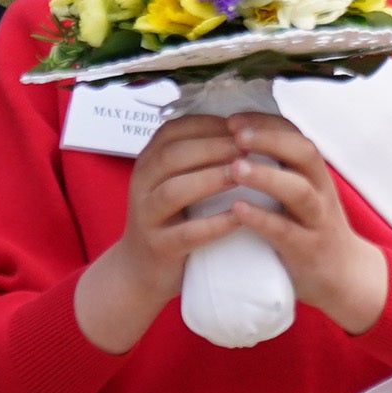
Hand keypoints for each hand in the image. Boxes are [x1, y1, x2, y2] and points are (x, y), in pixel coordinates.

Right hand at [73, 111, 252, 352]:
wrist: (141, 269)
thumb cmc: (173, 215)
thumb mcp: (177, 178)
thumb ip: (198, 153)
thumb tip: (246, 123)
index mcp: (149, 161)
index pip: (175, 130)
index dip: (209, 124)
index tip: (243, 124)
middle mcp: (142, 184)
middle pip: (174, 156)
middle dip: (214, 147)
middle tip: (249, 145)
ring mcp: (146, 217)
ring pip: (175, 191)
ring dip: (211, 178)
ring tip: (243, 173)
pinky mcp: (158, 247)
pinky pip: (186, 233)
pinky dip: (214, 222)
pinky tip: (239, 215)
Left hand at [218, 110, 389, 334]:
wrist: (343, 275)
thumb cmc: (310, 229)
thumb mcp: (300, 192)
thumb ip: (279, 169)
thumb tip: (234, 143)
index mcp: (315, 173)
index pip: (295, 134)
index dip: (266, 123)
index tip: (232, 119)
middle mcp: (321, 190)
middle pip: (303, 153)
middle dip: (269, 139)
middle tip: (235, 134)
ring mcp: (317, 220)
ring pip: (298, 190)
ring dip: (266, 176)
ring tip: (235, 168)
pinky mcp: (308, 250)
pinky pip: (286, 231)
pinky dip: (262, 219)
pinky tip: (238, 210)